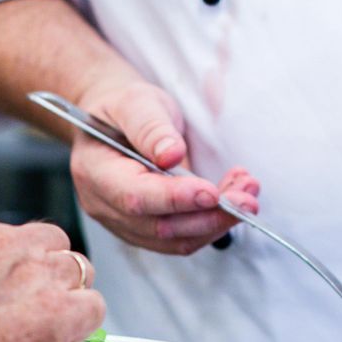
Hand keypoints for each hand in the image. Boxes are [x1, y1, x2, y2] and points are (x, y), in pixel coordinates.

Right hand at [70, 78, 258, 254]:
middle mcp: (104, 206)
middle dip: (208, 215)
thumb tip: (171, 156)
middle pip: (159, 227)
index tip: (212, 191)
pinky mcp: (145, 231)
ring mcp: (124, 224)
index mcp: (94, 172)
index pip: (135, 197)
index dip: (175, 199)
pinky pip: (181, 239)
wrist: (116, 122)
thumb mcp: (136, 102)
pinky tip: (233, 201)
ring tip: (247, 195)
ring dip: (217, 222)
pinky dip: (212, 223)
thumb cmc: (124, 109)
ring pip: (175, 240)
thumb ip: (151, 127)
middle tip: (246, 197)